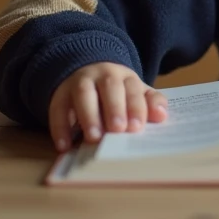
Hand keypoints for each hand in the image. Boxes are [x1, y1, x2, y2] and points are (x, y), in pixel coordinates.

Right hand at [48, 62, 168, 151]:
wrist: (86, 72)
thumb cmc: (117, 92)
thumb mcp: (135, 93)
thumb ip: (149, 103)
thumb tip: (161, 116)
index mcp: (124, 76)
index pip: (132, 88)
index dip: (135, 107)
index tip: (136, 127)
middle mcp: (102, 75)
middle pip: (109, 86)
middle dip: (114, 108)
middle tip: (118, 130)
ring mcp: (79, 82)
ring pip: (83, 94)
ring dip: (89, 116)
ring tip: (94, 138)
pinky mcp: (59, 95)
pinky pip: (57, 109)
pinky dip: (60, 128)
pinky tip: (64, 145)